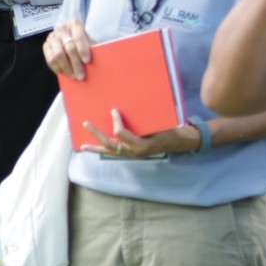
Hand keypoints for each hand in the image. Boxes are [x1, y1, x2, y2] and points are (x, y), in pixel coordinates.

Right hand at [43, 18, 94, 80]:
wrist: (70, 36)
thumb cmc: (83, 40)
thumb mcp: (89, 40)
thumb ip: (91, 47)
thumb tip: (95, 62)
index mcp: (74, 23)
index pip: (78, 37)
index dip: (83, 49)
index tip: (87, 61)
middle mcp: (61, 28)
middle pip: (68, 47)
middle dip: (76, 63)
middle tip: (81, 76)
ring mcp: (52, 36)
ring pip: (58, 55)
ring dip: (67, 68)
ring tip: (74, 76)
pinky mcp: (46, 45)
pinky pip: (50, 59)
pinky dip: (57, 68)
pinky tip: (65, 74)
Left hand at [79, 110, 198, 159]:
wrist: (182, 141)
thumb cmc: (173, 129)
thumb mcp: (161, 124)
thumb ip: (145, 122)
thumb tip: (127, 111)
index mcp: (143, 144)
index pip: (122, 135)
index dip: (116, 123)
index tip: (114, 110)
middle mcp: (136, 152)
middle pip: (111, 145)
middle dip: (97, 134)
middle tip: (86, 123)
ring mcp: (134, 154)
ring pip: (111, 152)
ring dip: (96, 147)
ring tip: (82, 145)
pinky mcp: (133, 153)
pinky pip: (116, 153)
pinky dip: (104, 150)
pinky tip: (95, 147)